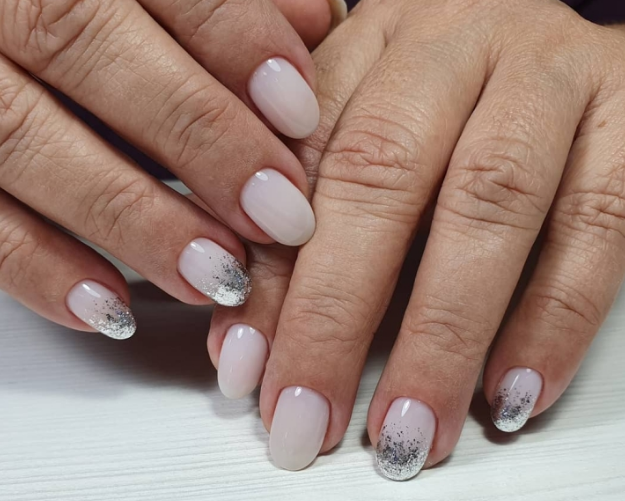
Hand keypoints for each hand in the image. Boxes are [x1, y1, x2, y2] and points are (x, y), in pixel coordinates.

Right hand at [0, 0, 334, 338]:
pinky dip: (40, 268)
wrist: (2, 31)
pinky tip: (111, 306)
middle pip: (89, 50)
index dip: (235, 43)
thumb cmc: (91, 18)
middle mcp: (2, 5)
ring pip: (27, 141)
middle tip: (276, 213)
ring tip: (216, 273)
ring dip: (134, 220)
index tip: (299, 114)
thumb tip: (313, 23)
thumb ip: (225, 6)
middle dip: (199, 139)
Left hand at [208, 0, 624, 478]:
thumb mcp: (366, 126)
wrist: (551, 50)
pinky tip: (507, 391)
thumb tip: (248, 332)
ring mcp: (549, 79)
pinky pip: (597, 226)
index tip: (245, 365)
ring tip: (406, 428)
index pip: (303, 157)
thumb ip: (304, 209)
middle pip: (383, 176)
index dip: (270, 270)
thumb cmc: (449, 94)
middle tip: (307, 413)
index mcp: (375, 40)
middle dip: (337, 314)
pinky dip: (551, 320)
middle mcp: (457, 47)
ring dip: (440, 335)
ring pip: (488, 205)